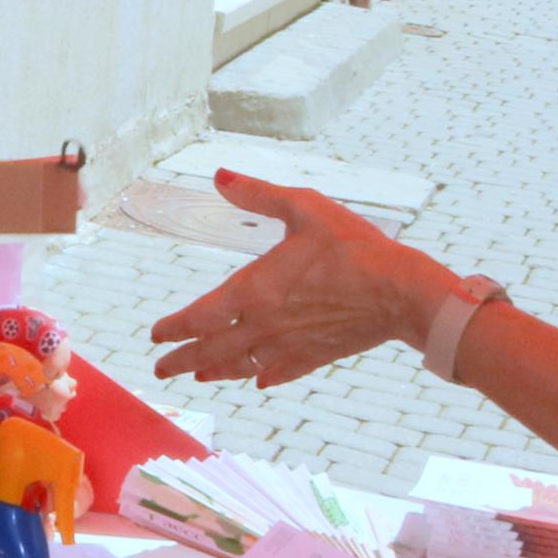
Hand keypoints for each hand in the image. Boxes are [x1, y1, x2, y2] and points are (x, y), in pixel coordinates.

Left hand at [145, 170, 460, 386]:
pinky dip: (261, 377)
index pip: (199, 316)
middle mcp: (264, 325)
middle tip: (161, 367)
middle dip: (182, 359)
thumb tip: (220, 175)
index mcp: (254, 290)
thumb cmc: (354, 246)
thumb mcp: (304, 208)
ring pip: (241, 365)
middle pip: (212, 349)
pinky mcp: (316, 356)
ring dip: (214, 371)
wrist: (402, 291)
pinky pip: (279, 372)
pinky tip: (256, 381)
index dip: (174, 327)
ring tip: (197, 376)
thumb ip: (258, 193)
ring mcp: (289, 345)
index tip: (156, 334)